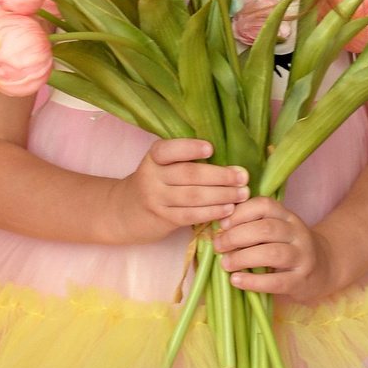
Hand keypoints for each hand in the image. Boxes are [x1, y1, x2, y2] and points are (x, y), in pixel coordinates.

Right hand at [110, 137, 247, 242]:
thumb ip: (184, 159)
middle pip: (189, 174)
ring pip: (193, 196)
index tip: (211, 148)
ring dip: (222, 195)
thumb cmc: (155, 183)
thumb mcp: (161, 166)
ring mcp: (156, 199)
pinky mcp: (162, 219)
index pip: (169, 150)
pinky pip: (190, 215)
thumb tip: (227, 157)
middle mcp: (151, 176)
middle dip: (220, 176)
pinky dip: (212, 212)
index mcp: (154, 157)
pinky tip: (228, 209)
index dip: (190, 148)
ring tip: (242, 194)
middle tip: (243, 177)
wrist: (123, 211)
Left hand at [215, 196, 334, 301]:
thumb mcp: (276, 231)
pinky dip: (253, 281)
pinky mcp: (301, 281)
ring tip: (225, 264)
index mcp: (288, 217)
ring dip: (243, 258)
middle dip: (236, 237)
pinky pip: (276, 281)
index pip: (265, 205)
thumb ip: (254, 225)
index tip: (222, 224)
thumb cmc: (288, 248)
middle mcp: (297, 233)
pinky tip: (236, 280)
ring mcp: (302, 257)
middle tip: (218, 246)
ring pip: (272, 253)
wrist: (323, 269)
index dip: (240, 212)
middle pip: (266, 229)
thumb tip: (218, 226)